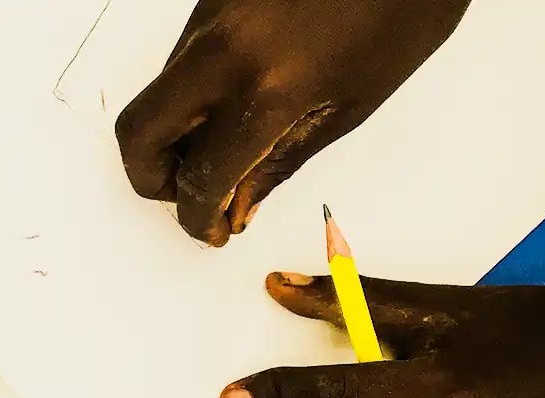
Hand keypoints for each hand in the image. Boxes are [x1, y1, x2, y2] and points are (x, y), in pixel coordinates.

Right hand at [115, 0, 470, 245]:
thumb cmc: (405, 8)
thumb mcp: (354, 101)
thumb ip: (284, 156)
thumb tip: (238, 201)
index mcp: (269, 86)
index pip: (200, 174)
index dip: (197, 216)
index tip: (210, 228)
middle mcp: (222, 50)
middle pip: (139, 133)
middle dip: (150, 179)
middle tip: (188, 193)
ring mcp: (208, 19)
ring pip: (157, 95)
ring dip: (175, 135)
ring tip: (224, 147)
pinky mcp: (210, 1)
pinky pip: (181, 62)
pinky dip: (193, 96)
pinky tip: (236, 100)